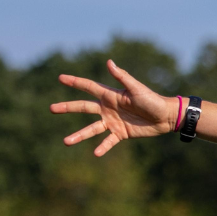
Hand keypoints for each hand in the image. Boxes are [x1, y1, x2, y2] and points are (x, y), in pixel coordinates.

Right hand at [50, 60, 177, 155]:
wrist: (165, 117)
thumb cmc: (152, 100)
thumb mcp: (136, 88)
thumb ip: (122, 77)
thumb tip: (109, 61)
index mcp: (110, 95)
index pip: (88, 87)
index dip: (75, 82)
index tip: (60, 78)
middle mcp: (108, 108)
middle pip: (83, 107)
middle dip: (67, 107)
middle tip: (51, 108)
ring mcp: (112, 122)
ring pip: (91, 129)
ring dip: (79, 135)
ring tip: (66, 142)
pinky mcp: (120, 133)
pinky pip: (108, 141)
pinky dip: (102, 147)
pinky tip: (95, 154)